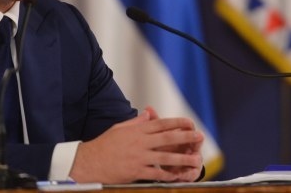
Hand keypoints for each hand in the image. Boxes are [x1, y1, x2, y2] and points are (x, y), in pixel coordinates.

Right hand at [69, 107, 203, 183]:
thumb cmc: (104, 145)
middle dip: (186, 137)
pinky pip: (156, 173)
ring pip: (165, 157)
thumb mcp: (120, 128)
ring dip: (183, 158)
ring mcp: (139, 157)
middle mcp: (140, 142)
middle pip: (167, 138)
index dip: (177, 123)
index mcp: (137, 130)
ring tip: (196, 160)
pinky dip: (168, 175)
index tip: (189, 123)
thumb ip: (136, 122)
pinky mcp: (136, 171)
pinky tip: (177, 176)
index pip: (161, 124)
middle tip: (199, 137)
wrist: (90, 162)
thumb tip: (148, 115)